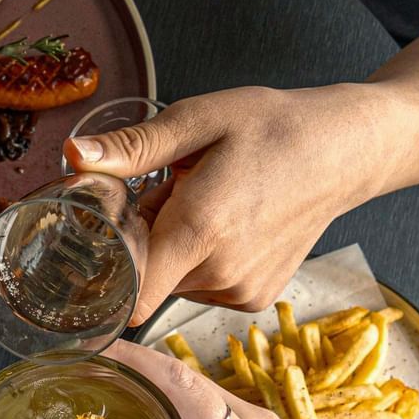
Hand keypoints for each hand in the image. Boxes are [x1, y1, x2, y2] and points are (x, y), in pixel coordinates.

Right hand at [33, 341, 354, 418]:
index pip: (179, 384)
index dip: (126, 363)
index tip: (73, 358)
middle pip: (176, 376)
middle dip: (117, 369)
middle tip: (57, 381)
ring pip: (185, 387)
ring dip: (135, 384)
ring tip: (76, 394)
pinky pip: (195, 407)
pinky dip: (155, 404)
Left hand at [65, 84, 390, 322]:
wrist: (344, 151)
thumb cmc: (272, 127)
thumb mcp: (197, 121)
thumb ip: (132, 148)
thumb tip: (74, 156)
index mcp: (200, 230)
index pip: (130, 297)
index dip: (106, 275)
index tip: (102, 244)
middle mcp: (221, 274)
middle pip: (147, 279)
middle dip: (144, 242)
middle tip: (171, 193)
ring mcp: (242, 291)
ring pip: (174, 283)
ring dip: (174, 250)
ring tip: (206, 204)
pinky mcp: (256, 297)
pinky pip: (204, 287)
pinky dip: (202, 261)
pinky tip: (228, 224)